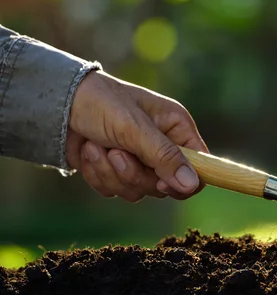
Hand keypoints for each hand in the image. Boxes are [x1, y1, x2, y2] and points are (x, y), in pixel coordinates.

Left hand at [66, 70, 207, 201]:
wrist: (58, 104)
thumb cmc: (103, 104)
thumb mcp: (135, 129)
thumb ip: (165, 158)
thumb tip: (192, 184)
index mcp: (177, 128)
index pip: (199, 166)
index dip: (183, 180)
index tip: (160, 182)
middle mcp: (162, 146)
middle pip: (164, 185)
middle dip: (133, 173)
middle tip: (116, 152)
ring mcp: (139, 160)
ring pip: (137, 191)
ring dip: (111, 172)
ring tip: (97, 147)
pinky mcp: (116, 171)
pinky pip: (114, 191)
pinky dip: (97, 175)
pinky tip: (89, 151)